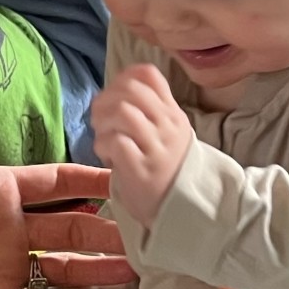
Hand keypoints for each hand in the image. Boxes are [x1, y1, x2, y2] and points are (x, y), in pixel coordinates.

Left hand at [0, 92, 137, 288]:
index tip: (126, 175)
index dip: (90, 180)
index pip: (54, 182)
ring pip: (65, 269)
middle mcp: (9, 231)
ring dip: (99, 269)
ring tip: (135, 271)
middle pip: (71, 228)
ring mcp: (6, 270)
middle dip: (108, 230)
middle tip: (145, 232)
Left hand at [91, 64, 194, 225]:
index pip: (149, 75)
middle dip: (107, 99)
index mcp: (172, 114)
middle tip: (101, 120)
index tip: (114, 97)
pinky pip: (118, 142)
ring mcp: (157, 149)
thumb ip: (150, 111)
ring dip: (104, 122)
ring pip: (124, 112)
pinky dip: (104, 145)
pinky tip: (107, 157)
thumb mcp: (168, 135)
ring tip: (104, 138)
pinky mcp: (143, 172)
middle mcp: (167, 127)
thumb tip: (119, 86)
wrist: (187, 213)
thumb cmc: (168, 171)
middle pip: (131, 89)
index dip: (123, 79)